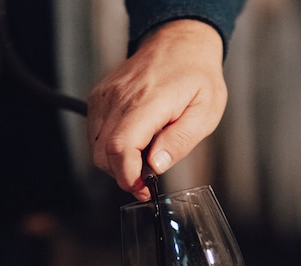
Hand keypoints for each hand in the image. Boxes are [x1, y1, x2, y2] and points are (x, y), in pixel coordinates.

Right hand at [87, 20, 227, 199]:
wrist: (180, 42)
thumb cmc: (197, 76)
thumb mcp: (205, 112)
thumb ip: (180, 141)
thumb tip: (156, 165)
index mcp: (149, 100)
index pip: (121, 146)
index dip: (127, 176)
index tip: (142, 188)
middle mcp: (121, 96)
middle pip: (103, 153)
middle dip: (122, 175)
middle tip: (146, 179)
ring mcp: (106, 95)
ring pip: (96, 146)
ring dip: (116, 162)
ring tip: (142, 156)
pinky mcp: (100, 96)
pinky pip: (95, 132)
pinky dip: (109, 146)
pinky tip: (133, 141)